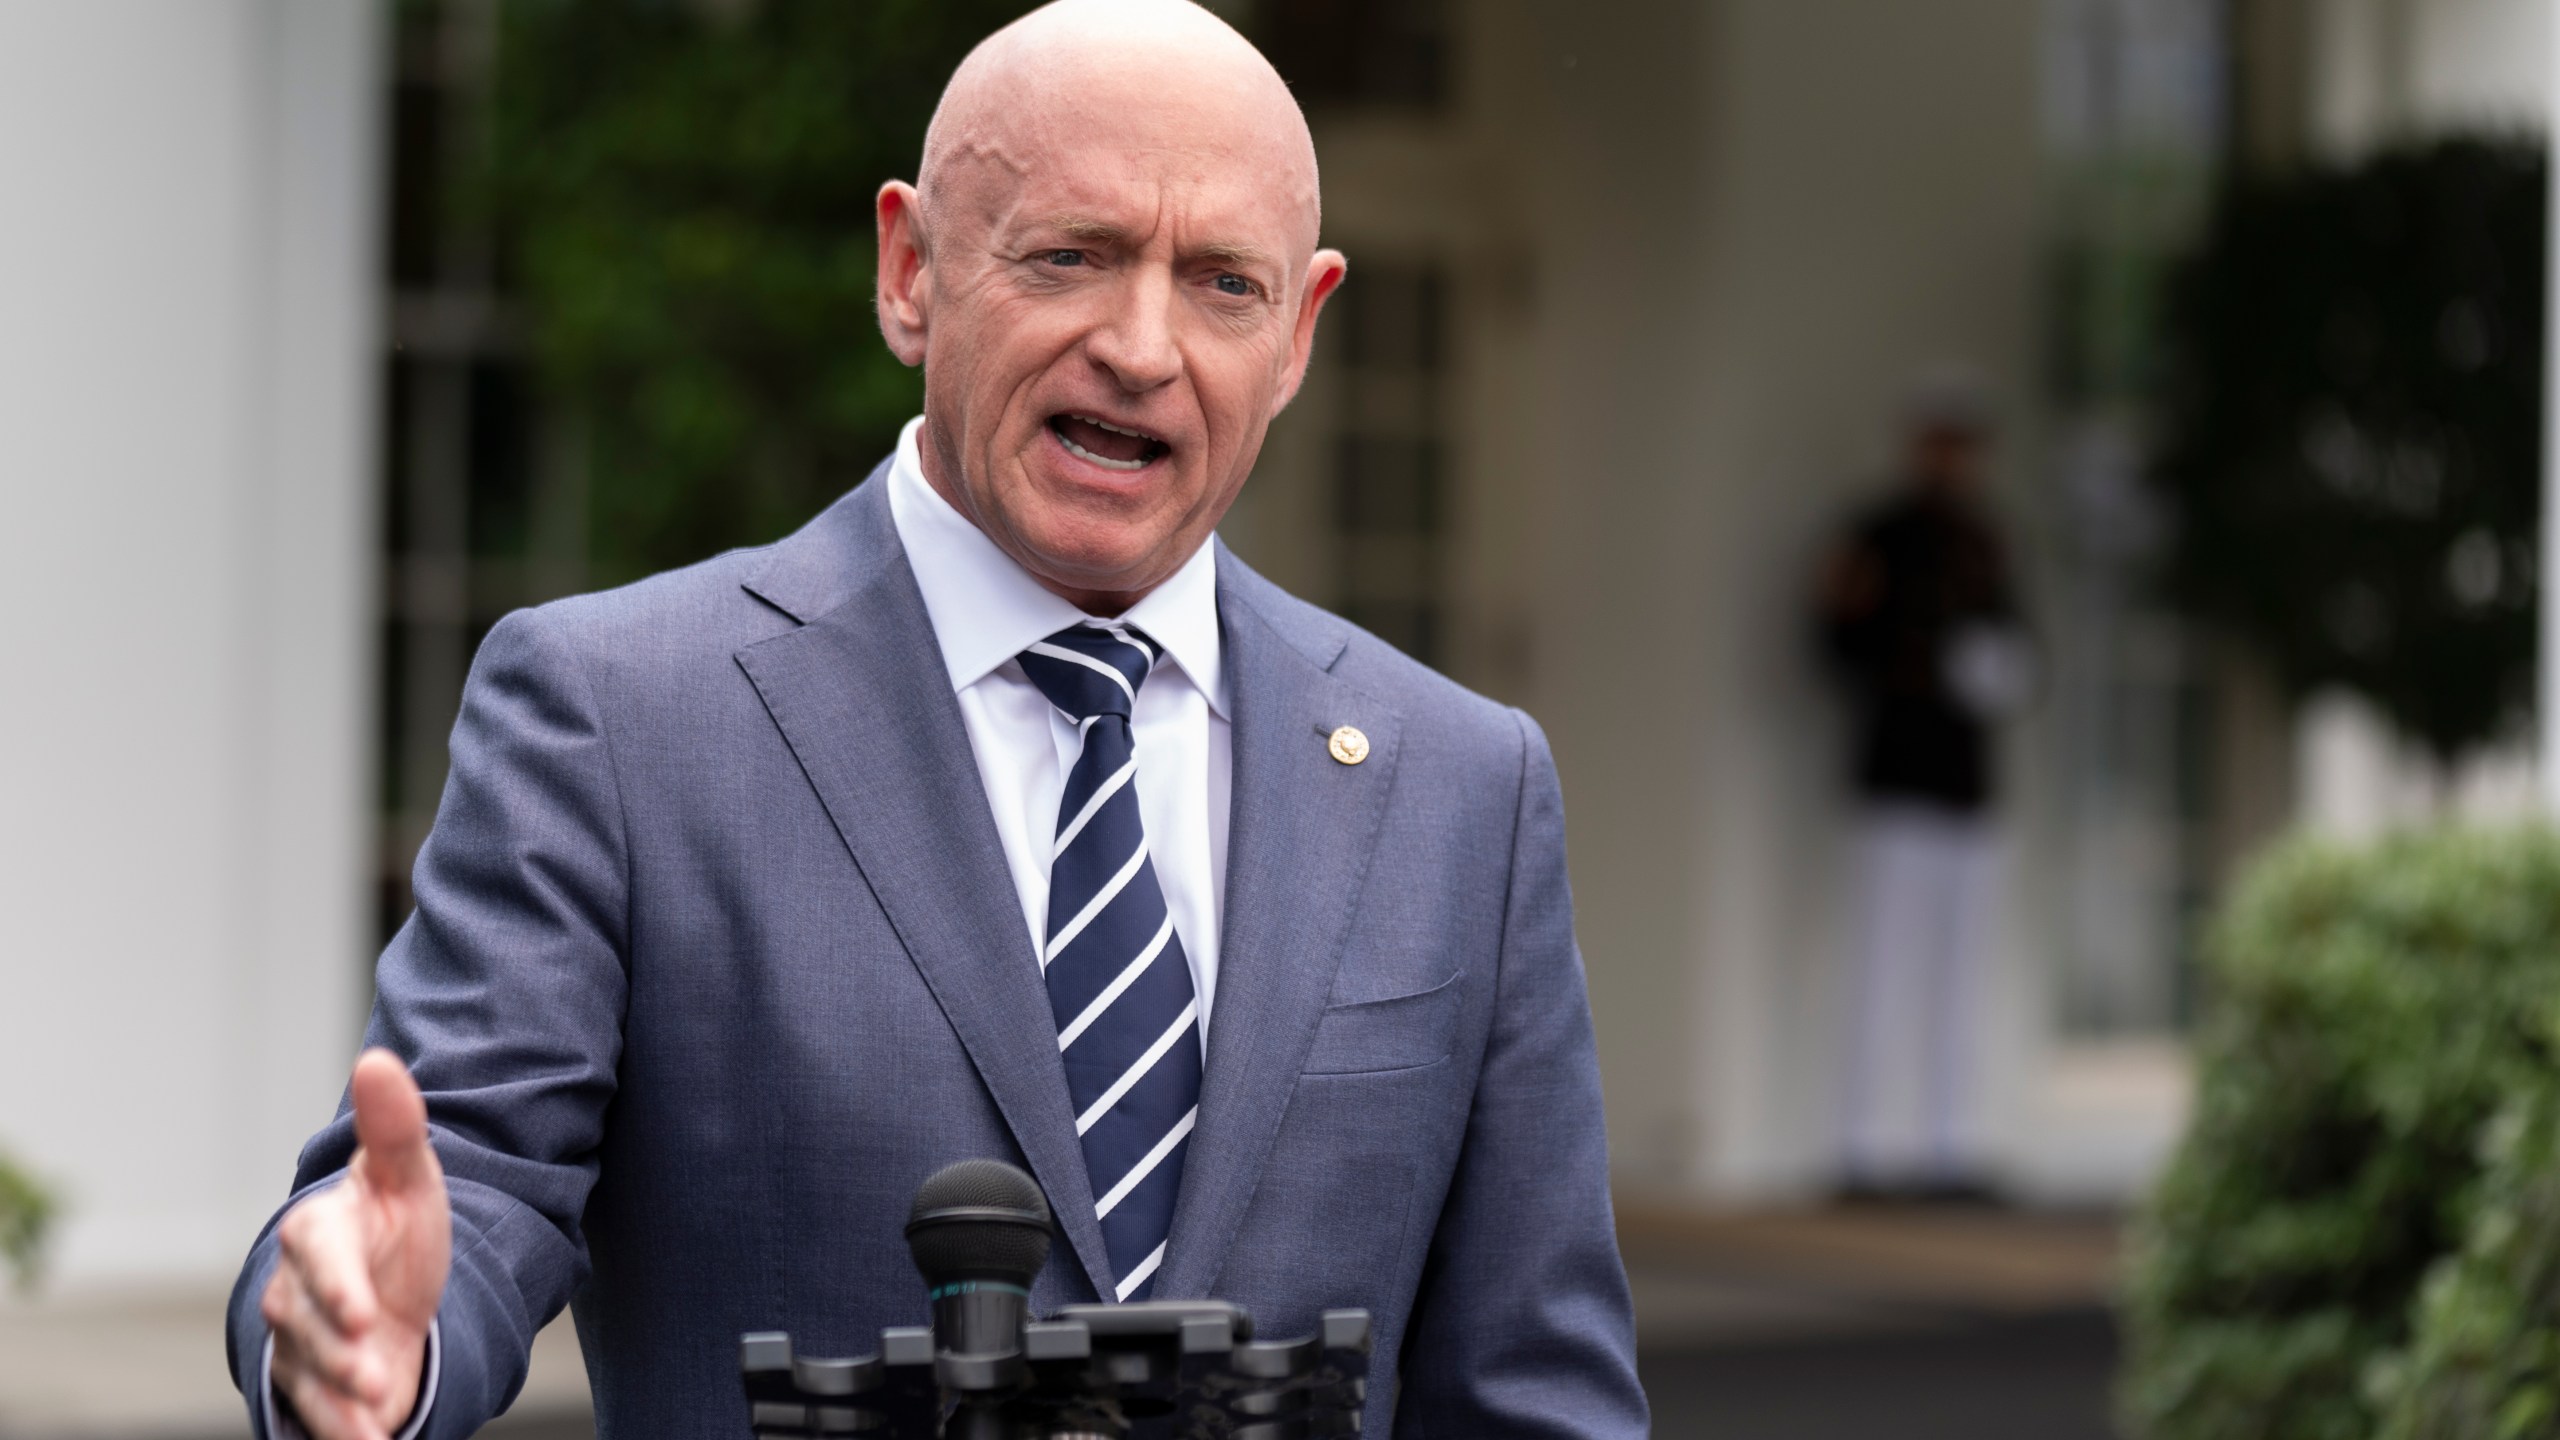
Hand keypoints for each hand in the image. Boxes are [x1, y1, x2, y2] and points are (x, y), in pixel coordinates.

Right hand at [261, 1050, 451, 1439]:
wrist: (395, 1289)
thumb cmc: (399, 1226)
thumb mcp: (410, 1177)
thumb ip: (395, 1126)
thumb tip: (376, 1059)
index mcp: (319, 1231)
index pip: (316, 1254)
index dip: (335, 1284)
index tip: (362, 1310)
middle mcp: (295, 1288)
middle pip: (304, 1321)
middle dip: (338, 1350)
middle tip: (375, 1372)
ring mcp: (298, 1341)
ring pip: (307, 1371)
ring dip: (339, 1398)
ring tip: (379, 1410)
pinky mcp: (309, 1386)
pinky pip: (316, 1414)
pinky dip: (342, 1432)